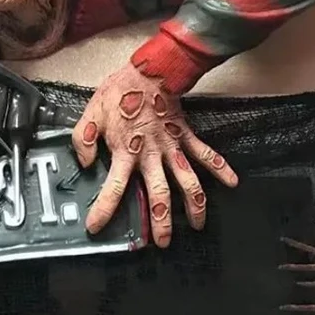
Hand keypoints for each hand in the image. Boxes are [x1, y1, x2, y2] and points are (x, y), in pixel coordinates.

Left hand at [72, 62, 237, 246]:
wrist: (147, 72)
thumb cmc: (119, 93)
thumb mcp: (91, 114)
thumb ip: (82, 141)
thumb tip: (84, 164)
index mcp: (125, 152)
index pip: (113, 188)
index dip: (104, 210)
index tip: (96, 227)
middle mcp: (151, 155)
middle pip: (160, 195)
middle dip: (161, 222)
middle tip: (161, 243)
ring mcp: (172, 148)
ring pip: (188, 182)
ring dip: (195, 206)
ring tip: (198, 225)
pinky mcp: (185, 137)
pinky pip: (206, 154)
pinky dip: (221, 168)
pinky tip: (232, 182)